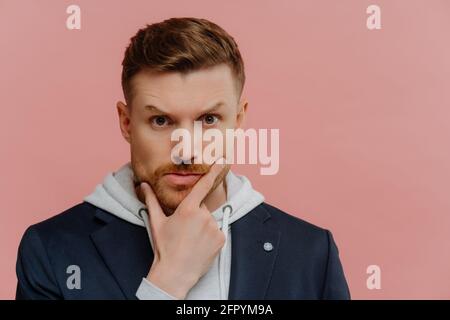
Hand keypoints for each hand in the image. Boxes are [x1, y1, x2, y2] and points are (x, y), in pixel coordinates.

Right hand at [139, 159, 225, 298]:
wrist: (176, 272)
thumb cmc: (164, 247)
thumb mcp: (157, 222)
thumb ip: (151, 200)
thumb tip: (143, 185)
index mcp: (188, 209)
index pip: (203, 185)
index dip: (213, 171)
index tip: (222, 160)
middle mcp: (203, 215)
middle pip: (202, 209)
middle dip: (195, 216)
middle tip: (185, 231)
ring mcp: (213, 227)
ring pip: (209, 221)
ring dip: (203, 227)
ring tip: (191, 240)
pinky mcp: (221, 238)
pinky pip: (217, 232)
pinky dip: (211, 237)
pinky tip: (200, 245)